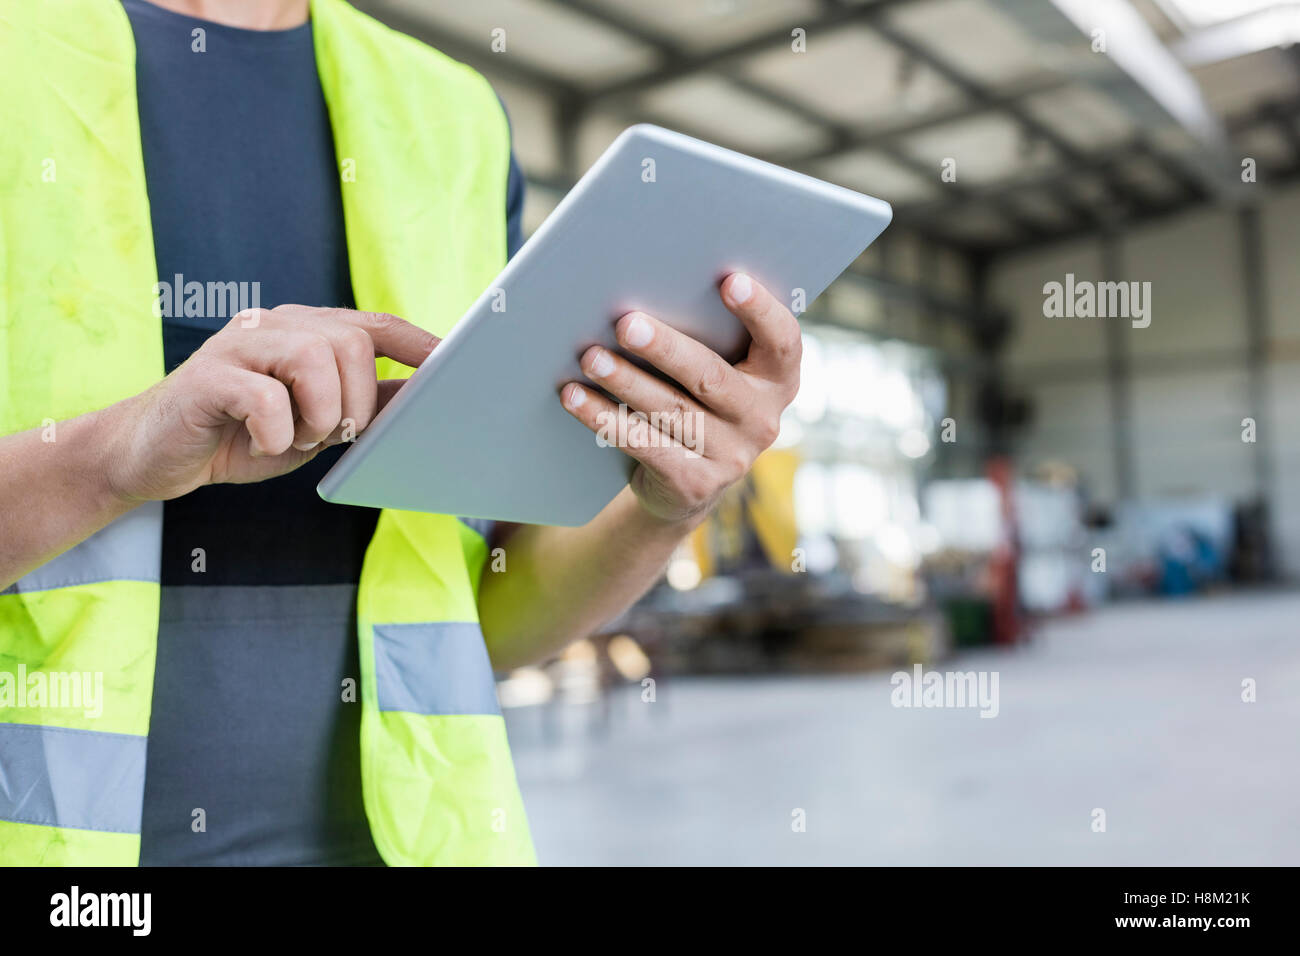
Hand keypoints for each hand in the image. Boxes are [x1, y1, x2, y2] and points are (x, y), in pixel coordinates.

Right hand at [103, 305, 437, 501]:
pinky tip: (264, 443)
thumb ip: (366, 405)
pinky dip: (276, 432)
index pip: (375, 324)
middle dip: (355, 401)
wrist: (157, 455)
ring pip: (314, 359)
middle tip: (328, 434)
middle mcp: (275, 325)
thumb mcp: (318, 423)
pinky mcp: (207, 376)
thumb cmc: (245, 436)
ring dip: (318, 414)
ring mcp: (238, 344)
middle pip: (351, 342)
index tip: (454, 365)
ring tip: (294, 438)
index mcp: (307, 331)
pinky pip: (265, 398)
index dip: (418, 343)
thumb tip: (427, 396)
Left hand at [560, 273, 800, 524]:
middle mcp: (762, 419)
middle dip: (666, 348)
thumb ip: (707, 336)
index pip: (782, 341)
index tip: (730, 280)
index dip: (760, 310)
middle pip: (710, 377)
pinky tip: (575, 396)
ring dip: (625, 381)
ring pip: (670, 410)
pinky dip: (603, 417)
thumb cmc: (698, 399)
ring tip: (590, 357)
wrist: (690, 482)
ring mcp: (731, 457)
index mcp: (777, 380)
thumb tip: (644, 288)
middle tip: (626, 323)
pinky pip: (642, 444)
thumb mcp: (720, 369)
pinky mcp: (694, 483)